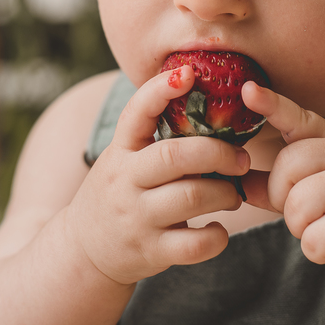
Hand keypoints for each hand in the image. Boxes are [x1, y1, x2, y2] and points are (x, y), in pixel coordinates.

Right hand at [65, 66, 250, 285]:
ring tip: (233, 194)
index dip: (161, 89)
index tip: (189, 73)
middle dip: (218, 152)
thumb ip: (154, 139)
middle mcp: (125, 181)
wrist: (83, 251)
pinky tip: (219, 229)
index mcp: (120, 152)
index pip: (135, 112)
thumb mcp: (123, 161)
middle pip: (175, 155)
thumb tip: (205, 101)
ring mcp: (137, 218)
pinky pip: (193, 244)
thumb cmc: (119, 195)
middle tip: (240, 158)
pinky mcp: (151, 251)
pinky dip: (216, 237)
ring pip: (191, 197)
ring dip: (224, 193)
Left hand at [240, 82, 324, 284]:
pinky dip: (319, 251)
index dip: (271, 104)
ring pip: (296, 207)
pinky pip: (312, 238)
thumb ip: (279, 182)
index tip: (248, 89)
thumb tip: (238, 183)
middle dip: (285, 200)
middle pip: (285, 169)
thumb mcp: (318, 187)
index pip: (297, 116)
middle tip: (313, 213)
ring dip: (303, 229)